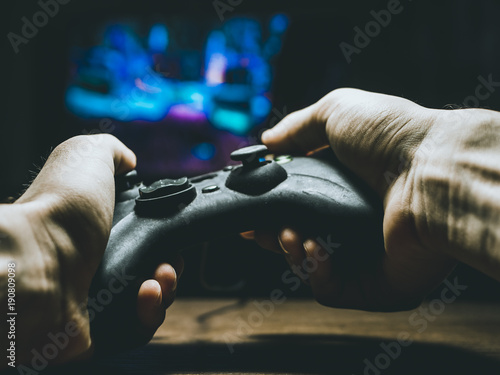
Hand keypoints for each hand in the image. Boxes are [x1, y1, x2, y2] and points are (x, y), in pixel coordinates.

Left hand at [0, 135, 181, 365]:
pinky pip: (137, 332)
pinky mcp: (96, 333)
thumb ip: (111, 152)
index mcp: (98, 232)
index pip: (144, 241)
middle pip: (152, 272)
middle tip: (167, 263)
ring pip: (150, 304)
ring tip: (157, 280)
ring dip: (166, 290)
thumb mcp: (86, 156)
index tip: (172, 239)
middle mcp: (97, 267)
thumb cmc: (59, 209)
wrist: (33, 263)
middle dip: (171, 267)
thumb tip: (129, 161)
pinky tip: (147, 296)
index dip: (165, 240)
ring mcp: (96, 303)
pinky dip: (150, 315)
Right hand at [251, 88, 499, 310]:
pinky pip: (334, 290)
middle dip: (272, 236)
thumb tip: (266, 140)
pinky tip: (313, 249)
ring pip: (312, 268)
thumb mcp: (336, 111)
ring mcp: (367, 254)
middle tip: (258, 230)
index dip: (270, 209)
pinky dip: (316, 275)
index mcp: (345, 188)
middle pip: (299, 239)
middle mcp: (354, 222)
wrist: (432, 169)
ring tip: (289, 235)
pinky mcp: (378, 283)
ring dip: (290, 253)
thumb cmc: (390, 136)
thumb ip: (297, 127)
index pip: (299, 206)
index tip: (249, 211)